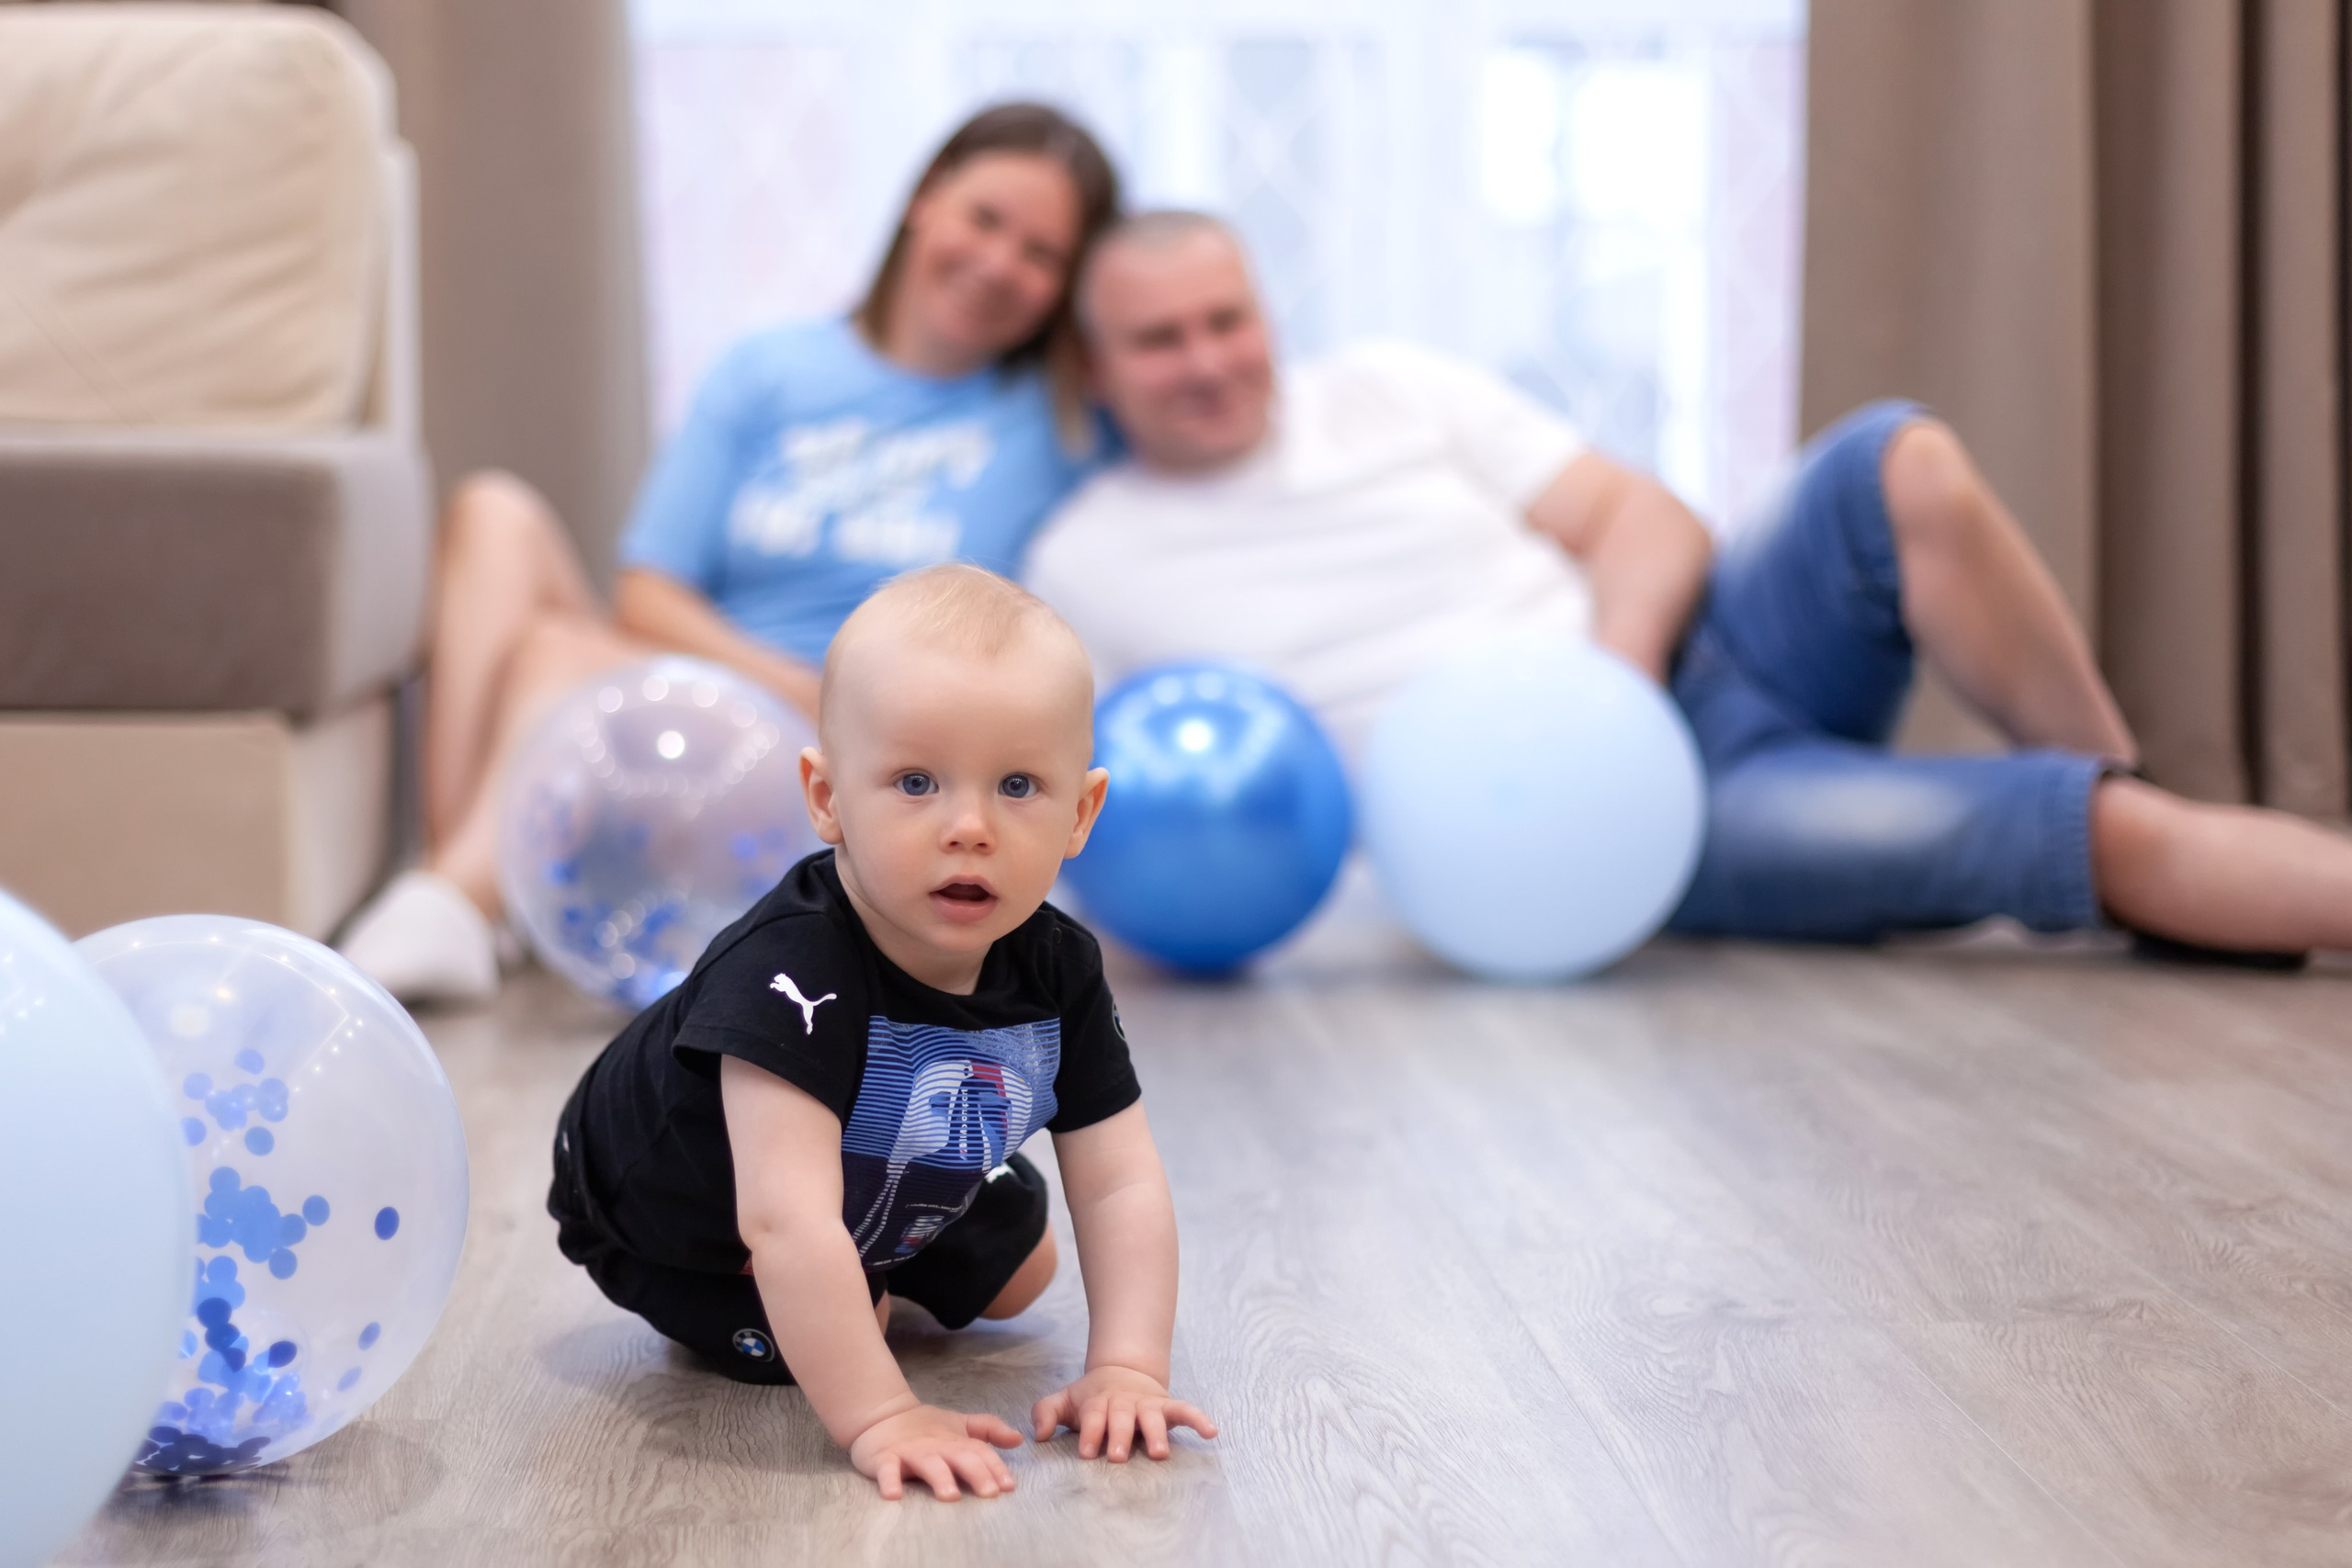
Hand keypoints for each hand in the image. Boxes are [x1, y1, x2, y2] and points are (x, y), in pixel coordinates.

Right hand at [847, 1404, 1022, 1500]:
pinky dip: (889, 1481)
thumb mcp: (961, 1424)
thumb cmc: (926, 1426)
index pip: (980, 1452)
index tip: (1008, 1486)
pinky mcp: (884, 1459)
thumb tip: (1018, 1438)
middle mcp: (936, 1446)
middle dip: (976, 1473)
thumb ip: (989, 1429)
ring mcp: (910, 1452)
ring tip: (950, 1496)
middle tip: (990, 1493)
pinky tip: (894, 1495)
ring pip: (927, 1464)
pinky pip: (886, 1471)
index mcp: (956, 1441)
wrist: (882, 1414)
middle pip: (960, 1458)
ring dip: (940, 1478)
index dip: (995, 1467)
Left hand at [1031, 1365, 1217, 1461]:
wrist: (1121, 1371)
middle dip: (1120, 1436)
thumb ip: (1046, 1412)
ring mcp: (1147, 1404)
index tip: (1086, 1452)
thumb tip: (1038, 1434)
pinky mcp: (1167, 1406)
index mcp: (1098, 1401)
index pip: (1093, 1416)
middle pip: (1122, 1417)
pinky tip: (1211, 1432)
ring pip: (1152, 1416)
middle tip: (1117, 1456)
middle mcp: (1124, 1402)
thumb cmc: (1090, 1397)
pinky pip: (1185, 1410)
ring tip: (1159, 1453)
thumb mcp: (1064, 1399)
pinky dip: (1198, 1419)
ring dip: (1156, 1433)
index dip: (1089, 1432)